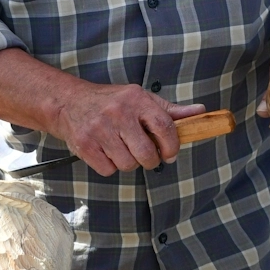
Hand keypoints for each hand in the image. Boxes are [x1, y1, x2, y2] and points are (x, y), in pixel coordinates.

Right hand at [0, 49, 204, 174]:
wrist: (68, 103)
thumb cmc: (111, 102)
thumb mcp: (140, 99)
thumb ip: (170, 110)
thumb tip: (201, 112)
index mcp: (136, 99)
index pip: (165, 128)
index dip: (172, 147)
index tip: (169, 153)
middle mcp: (118, 113)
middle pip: (147, 154)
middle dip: (150, 160)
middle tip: (144, 154)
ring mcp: (100, 129)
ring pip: (128, 165)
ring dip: (128, 163)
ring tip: (121, 149)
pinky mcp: (85, 145)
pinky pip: (109, 170)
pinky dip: (109, 166)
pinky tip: (105, 152)